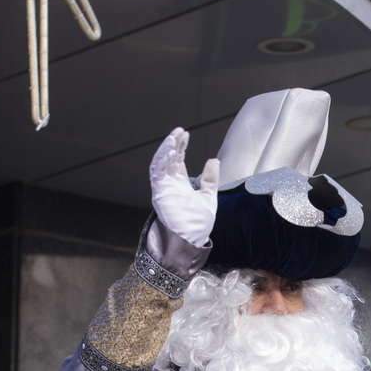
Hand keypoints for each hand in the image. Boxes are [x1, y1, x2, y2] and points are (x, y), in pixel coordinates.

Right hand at [149, 127, 218, 246]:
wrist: (192, 238)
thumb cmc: (199, 223)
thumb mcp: (209, 196)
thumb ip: (210, 179)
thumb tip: (214, 160)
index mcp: (180, 182)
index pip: (177, 159)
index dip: (180, 145)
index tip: (185, 133)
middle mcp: (170, 183)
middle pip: (167, 158)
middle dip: (172, 143)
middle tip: (179, 131)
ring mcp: (163, 187)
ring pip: (159, 163)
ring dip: (165, 150)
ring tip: (174, 138)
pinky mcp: (159, 193)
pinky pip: (156, 173)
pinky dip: (162, 162)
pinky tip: (172, 153)